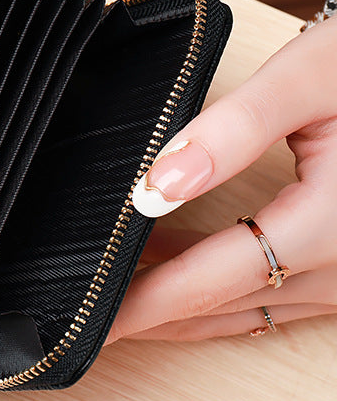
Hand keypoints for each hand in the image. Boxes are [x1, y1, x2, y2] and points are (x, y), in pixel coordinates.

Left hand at [107, 14, 336, 341]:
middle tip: (88, 313)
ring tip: (119, 292)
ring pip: (253, 305)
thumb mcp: (308, 79)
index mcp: (336, 222)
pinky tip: (180, 272)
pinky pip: (279, 294)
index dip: (147, 302)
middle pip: (228, 304)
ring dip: (185, 303)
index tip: (93, 320)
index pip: (217, 278)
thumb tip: (156, 186)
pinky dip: (223, 291)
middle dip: (154, 311)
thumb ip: (230, 131)